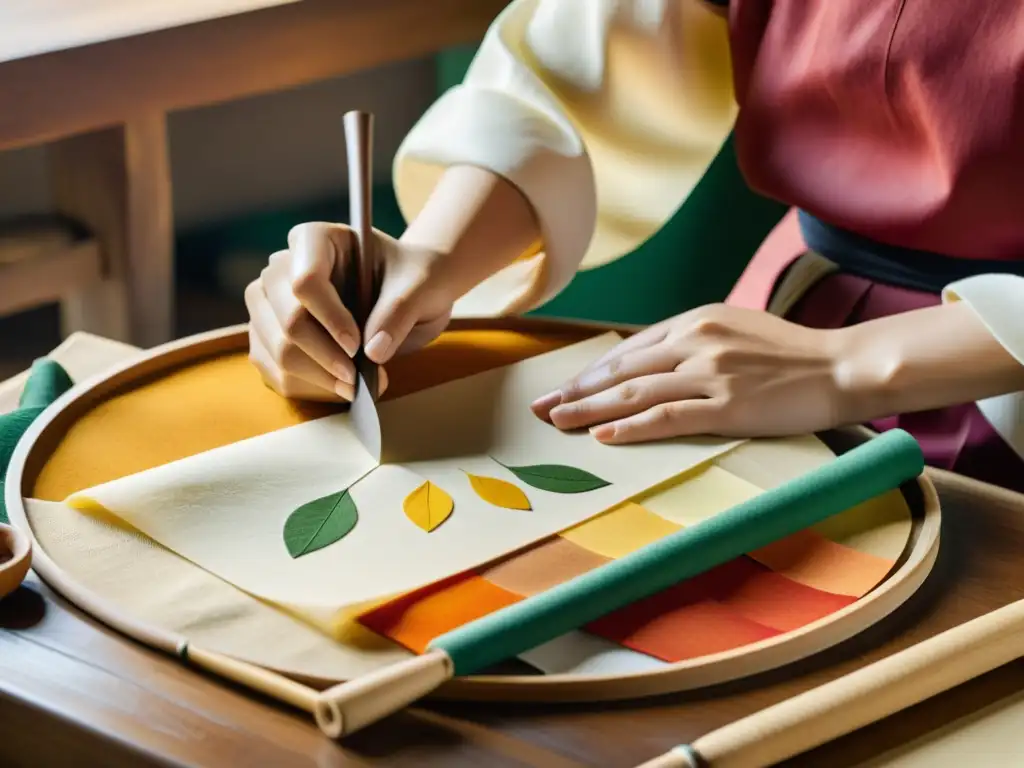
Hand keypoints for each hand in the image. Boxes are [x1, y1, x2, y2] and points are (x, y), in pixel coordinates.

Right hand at [245, 222, 453, 401]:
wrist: (409, 293)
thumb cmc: (413, 279)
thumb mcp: (422, 286)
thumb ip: (399, 312)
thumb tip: (372, 352)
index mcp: (316, 240)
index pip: (305, 281)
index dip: (329, 318)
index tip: (357, 346)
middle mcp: (283, 269)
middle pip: (286, 320)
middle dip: (323, 356)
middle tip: (358, 378)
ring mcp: (271, 305)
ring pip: (275, 350)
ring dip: (316, 377)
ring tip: (354, 387)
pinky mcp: (271, 337)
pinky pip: (275, 371)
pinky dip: (307, 387)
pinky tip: (339, 388)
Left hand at [531, 304, 849, 442]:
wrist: (840, 367)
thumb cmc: (789, 354)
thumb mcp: (734, 331)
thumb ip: (692, 344)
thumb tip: (649, 365)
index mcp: (695, 321)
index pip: (629, 350)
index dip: (591, 372)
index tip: (565, 387)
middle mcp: (696, 341)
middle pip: (621, 370)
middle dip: (576, 390)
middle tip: (540, 407)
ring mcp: (710, 373)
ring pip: (634, 393)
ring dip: (589, 409)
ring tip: (557, 421)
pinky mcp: (727, 405)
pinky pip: (667, 417)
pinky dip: (631, 427)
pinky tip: (603, 436)